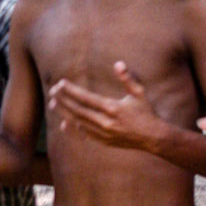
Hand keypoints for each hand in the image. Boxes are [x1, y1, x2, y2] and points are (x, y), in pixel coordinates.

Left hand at [47, 63, 167, 148]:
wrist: (153, 137)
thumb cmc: (147, 112)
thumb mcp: (139, 93)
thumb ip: (127, 78)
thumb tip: (118, 63)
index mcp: (112, 108)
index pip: (85, 98)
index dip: (71, 90)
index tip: (60, 83)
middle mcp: (105, 122)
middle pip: (77, 110)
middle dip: (63, 100)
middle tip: (52, 91)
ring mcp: (103, 134)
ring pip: (78, 122)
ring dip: (64, 113)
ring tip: (52, 103)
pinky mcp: (103, 141)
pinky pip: (84, 134)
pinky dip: (72, 128)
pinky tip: (64, 123)